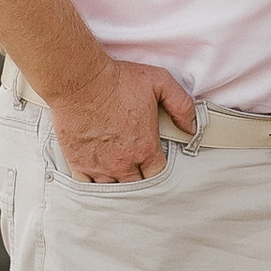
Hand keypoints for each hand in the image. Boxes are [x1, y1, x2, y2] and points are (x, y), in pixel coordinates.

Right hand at [49, 54, 198, 180]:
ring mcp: (99, 166)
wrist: (81, 80)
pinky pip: (87, 186)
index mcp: (144, 148)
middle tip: (138, 171)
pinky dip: (93, 185)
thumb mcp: (160, 82)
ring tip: (119, 175)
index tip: (155, 164)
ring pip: (113, 190)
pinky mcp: (79, 163)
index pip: (158, 175)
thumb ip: (181, 105)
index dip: (158, 171)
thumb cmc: (116, 80)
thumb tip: (191, 127)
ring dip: (117, 184)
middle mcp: (123, 162)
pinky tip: (97, 178)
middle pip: (136, 186)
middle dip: (139, 180)